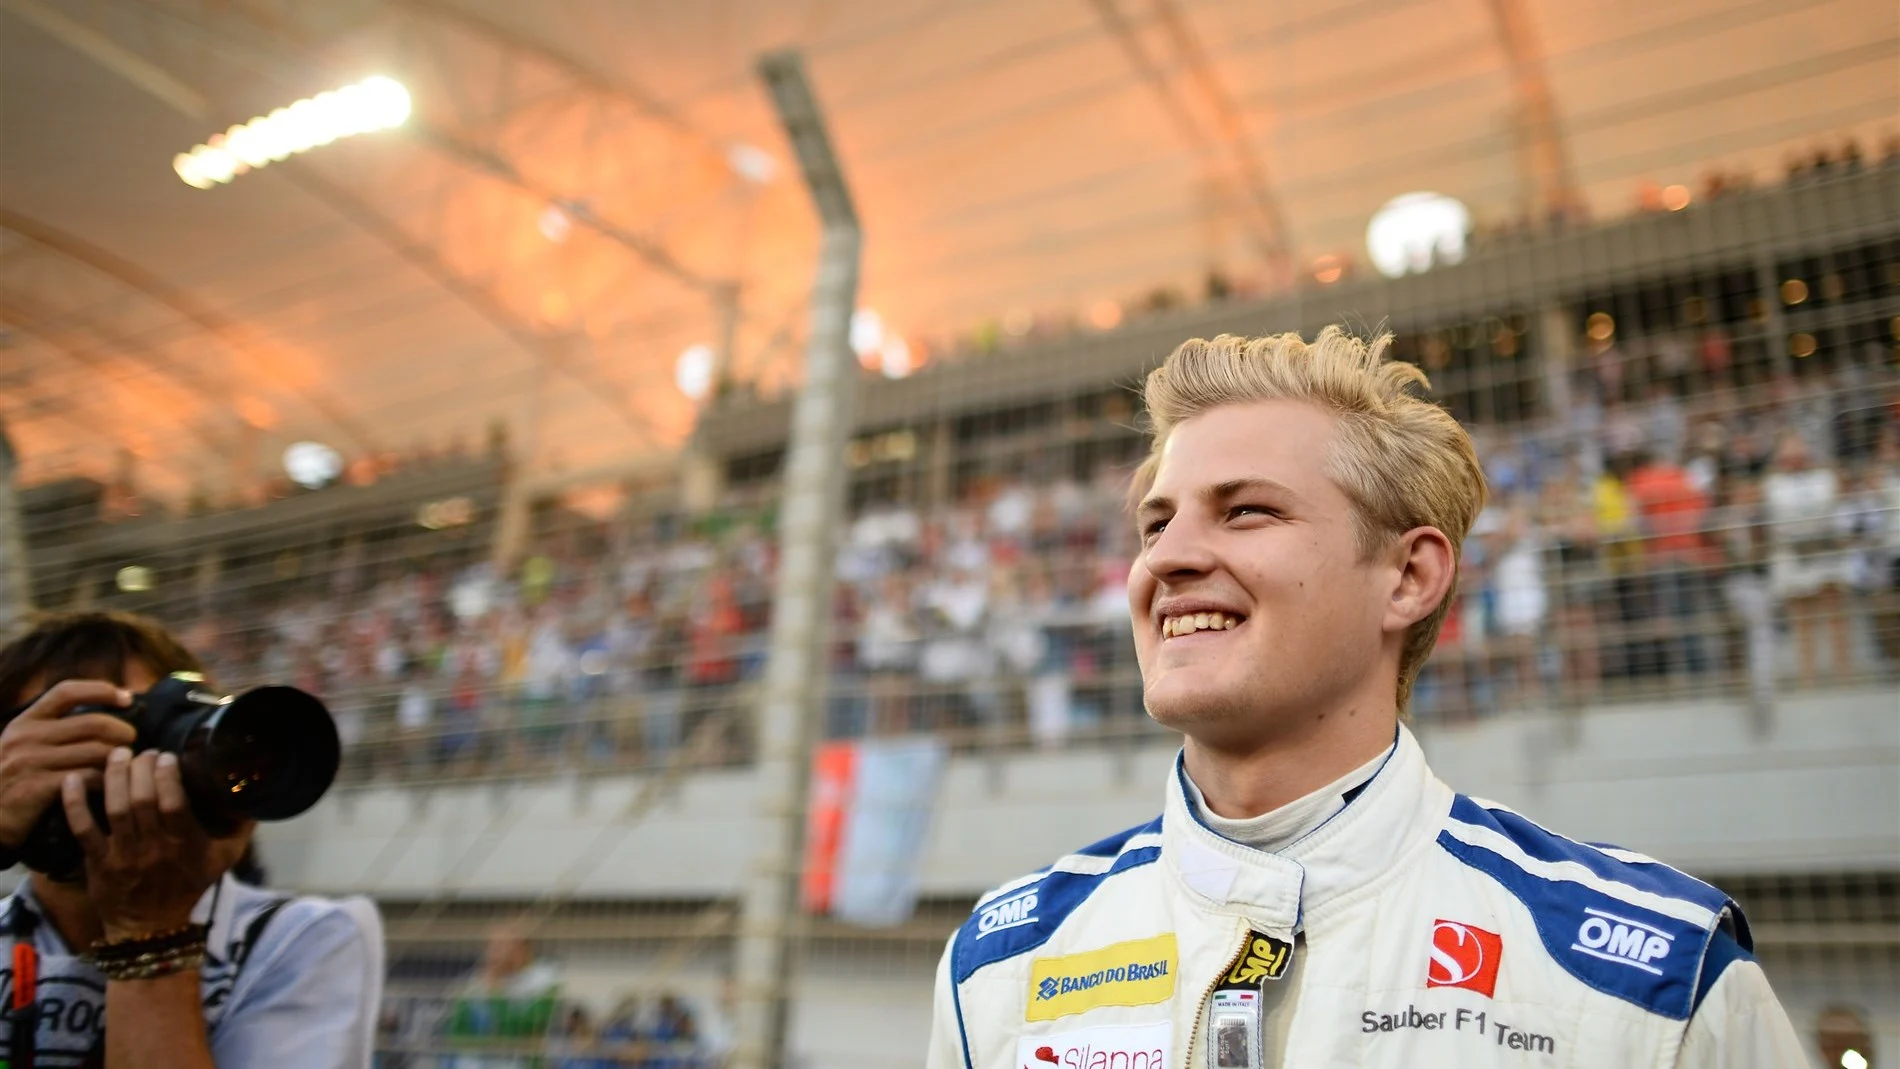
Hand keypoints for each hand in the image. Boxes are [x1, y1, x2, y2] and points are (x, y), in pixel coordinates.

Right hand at [0, 680, 137, 848]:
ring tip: (126, 765)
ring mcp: (31, 762)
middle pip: (92, 723)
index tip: (127, 698)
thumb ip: (55, 728)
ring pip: (96, 751)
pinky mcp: (38, 788)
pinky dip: (107, 780)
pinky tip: (112, 785)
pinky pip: (89, 778)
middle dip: (122, 731)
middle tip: (132, 741)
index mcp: (25, 721)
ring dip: (119, 758)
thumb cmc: (13, 779)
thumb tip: (105, 711)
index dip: (101, 690)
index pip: (67, 691)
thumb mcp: (24, 745)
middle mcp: (26, 737)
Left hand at [61, 748, 253, 942]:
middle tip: (143, 752)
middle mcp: (153, 848)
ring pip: (115, 808)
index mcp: (184, 844)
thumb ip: (241, 828)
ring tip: (118, 755)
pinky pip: (82, 829)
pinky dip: (75, 803)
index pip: (174, 804)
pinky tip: (72, 779)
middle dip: (140, 768)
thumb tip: (257, 796)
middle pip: (143, 800)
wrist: (151, 927)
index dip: (167, 776)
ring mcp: (123, 854)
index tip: (166, 756)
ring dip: (114, 777)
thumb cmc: (189, 886)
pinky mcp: (98, 861)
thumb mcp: (224, 859)